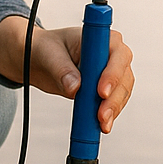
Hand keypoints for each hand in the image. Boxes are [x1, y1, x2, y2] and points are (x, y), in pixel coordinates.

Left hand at [0, 16, 134, 132]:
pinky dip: (109, 115)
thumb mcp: (48, 54)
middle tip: (100, 115)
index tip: (100, 92)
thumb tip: (75, 87)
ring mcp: (112, 72)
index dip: (112, 73)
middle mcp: (111, 54)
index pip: (116, 54)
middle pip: (123, 77)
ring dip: (113, 110)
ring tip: (101, 125)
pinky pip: (114, 103)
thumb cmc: (45, 49)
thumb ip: (61, 69)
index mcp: (100, 37)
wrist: (39, 60)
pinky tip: (102, 126)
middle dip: (113, 98)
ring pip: (121, 93)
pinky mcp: (108, 88)